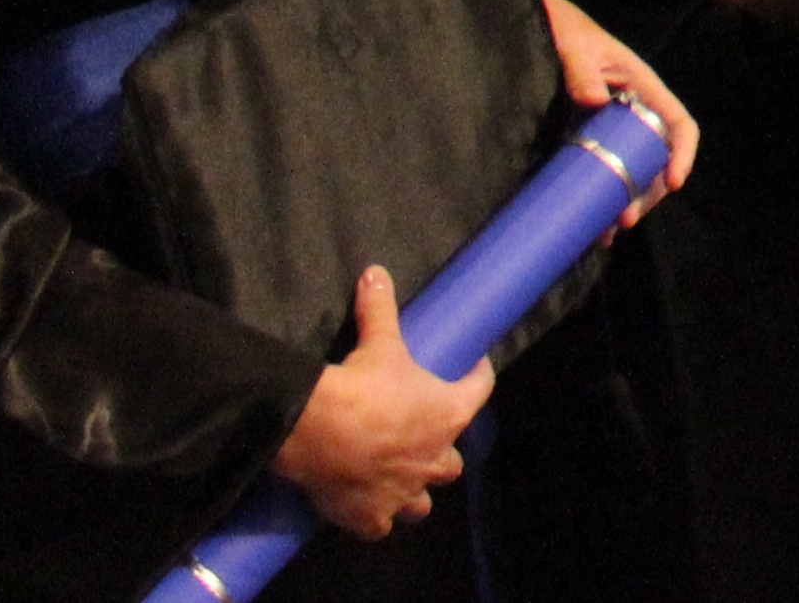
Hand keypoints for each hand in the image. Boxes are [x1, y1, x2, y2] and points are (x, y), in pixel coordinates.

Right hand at [277, 266, 487, 537]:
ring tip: (399, 477)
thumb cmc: (361, 385)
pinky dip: (376, 517)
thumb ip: (380, 308)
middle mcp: (435, 459)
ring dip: (414, 491)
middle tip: (423, 433)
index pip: (481, 389)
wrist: (317, 432)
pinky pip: (382, 525)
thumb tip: (375, 272)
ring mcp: (405, 493)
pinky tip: (367, 506)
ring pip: (422, 503)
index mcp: (448, 414)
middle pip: (452, 463)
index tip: (474, 365)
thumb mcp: (377, 341)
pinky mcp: (372, 517)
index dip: (479, 375)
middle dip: (441, 450)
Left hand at [538, 0, 694, 227]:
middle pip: (655, 160)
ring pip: (630, 173)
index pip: (678, 122)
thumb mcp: (574, 45)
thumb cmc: (563, 30)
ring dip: (625, 204)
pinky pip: (602, 175)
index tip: (673, 182)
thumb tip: (595, 101)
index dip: (682, 152)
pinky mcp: (586, 142)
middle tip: (625, 218)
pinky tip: (592, 228)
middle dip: (647, 193)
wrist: (537, 31)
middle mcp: (632, 113)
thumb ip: (581, 68)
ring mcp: (609, 131)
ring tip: (607, 233)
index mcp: (642, 86)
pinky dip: (600, 202)